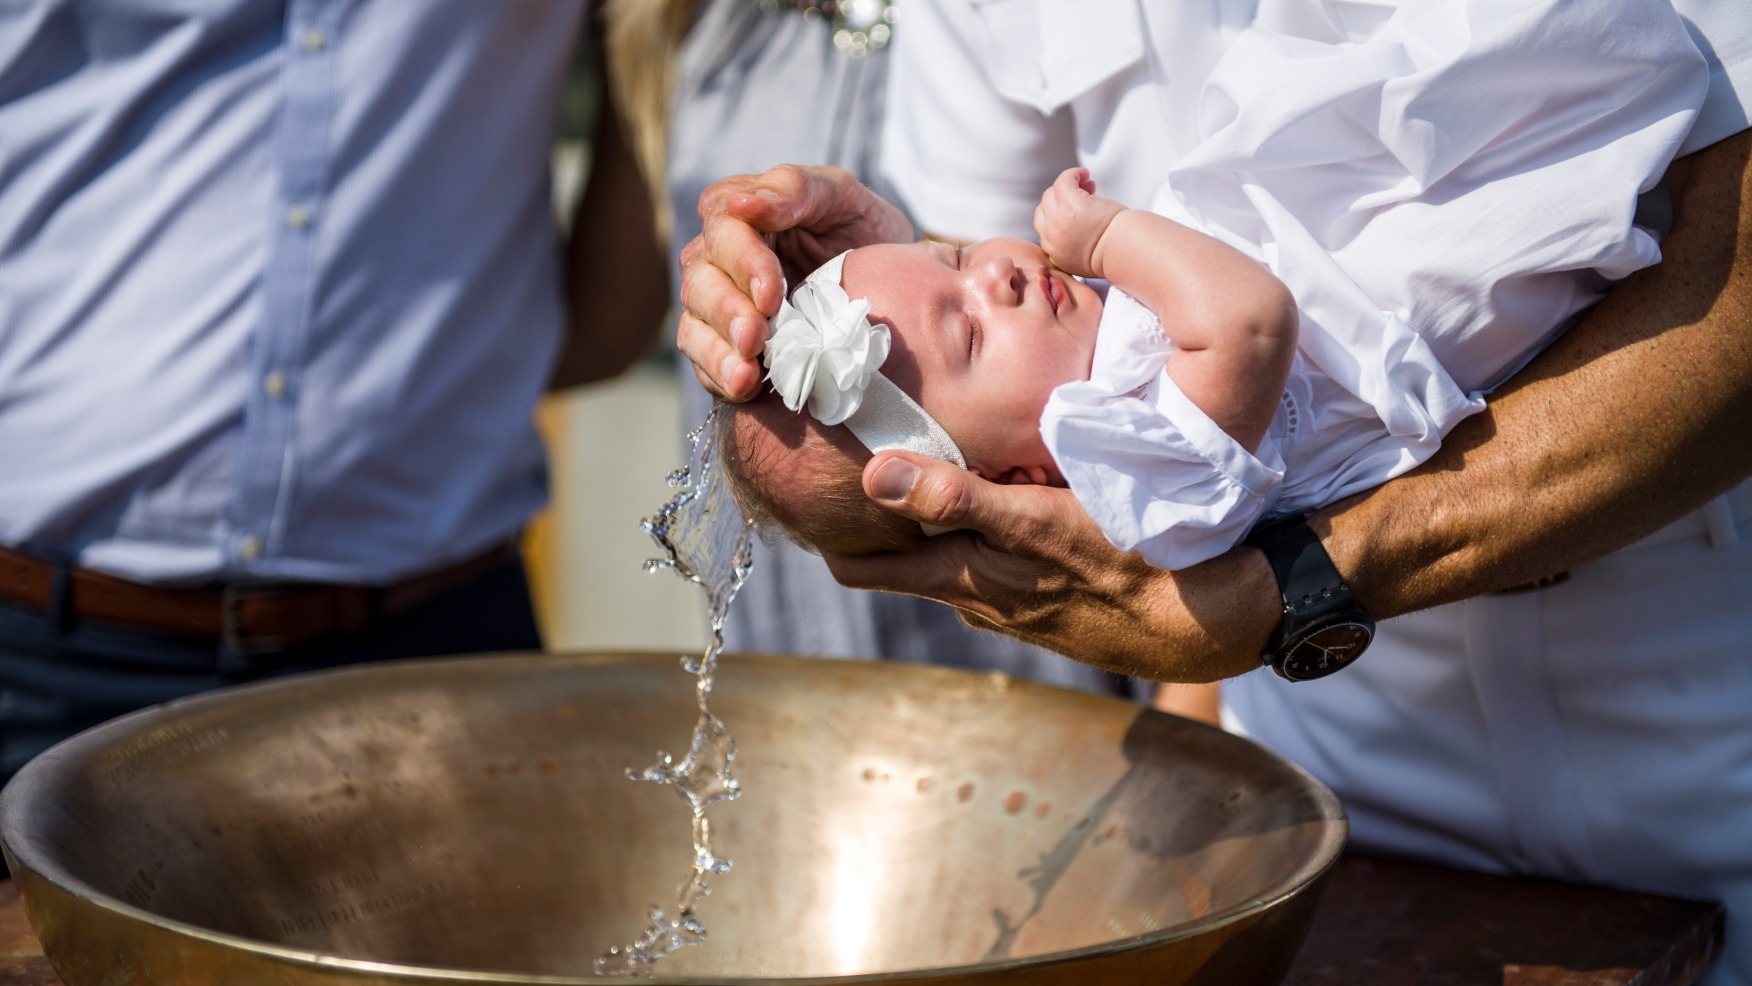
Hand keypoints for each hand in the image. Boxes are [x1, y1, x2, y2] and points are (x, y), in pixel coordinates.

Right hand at [677, 165, 913, 400]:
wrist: (893, 282)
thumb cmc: (861, 228)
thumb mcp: (841, 196)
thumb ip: (795, 189)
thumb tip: (744, 204)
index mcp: (740, 214)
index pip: (722, 230)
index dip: (742, 262)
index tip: (771, 293)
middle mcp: (719, 259)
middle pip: (700, 280)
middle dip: (727, 310)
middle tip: (757, 337)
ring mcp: (719, 306)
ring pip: (695, 323)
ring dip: (719, 349)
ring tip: (747, 371)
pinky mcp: (726, 347)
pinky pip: (705, 363)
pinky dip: (720, 376)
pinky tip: (745, 388)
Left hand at [821, 451, 1277, 681]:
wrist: (1216, 620)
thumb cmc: (1131, 564)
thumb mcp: (1041, 526)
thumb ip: (958, 499)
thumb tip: (871, 474)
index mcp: (966, 577)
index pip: (866, 566)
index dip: (830, 532)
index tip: (801, 484)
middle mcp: (981, 599)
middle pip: (901, 564)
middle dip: (871, 526)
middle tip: (842, 463)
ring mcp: (1019, 606)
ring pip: (951, 563)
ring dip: (928, 528)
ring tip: (909, 469)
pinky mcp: (1055, 602)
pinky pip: (997, 565)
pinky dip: (979, 538)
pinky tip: (995, 500)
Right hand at [1033, 167, 1125, 278]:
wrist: (1124, 250)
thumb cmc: (1116, 253)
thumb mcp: (1085, 259)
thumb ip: (1074, 247)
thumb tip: (1078, 226)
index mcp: (1055, 253)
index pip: (1045, 228)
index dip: (1060, 214)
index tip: (1079, 213)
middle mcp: (1051, 237)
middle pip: (1044, 209)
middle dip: (1061, 200)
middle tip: (1086, 196)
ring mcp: (1058, 219)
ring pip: (1051, 194)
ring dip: (1068, 186)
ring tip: (1089, 186)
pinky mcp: (1069, 202)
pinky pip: (1063, 180)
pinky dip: (1073, 174)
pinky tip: (1085, 174)